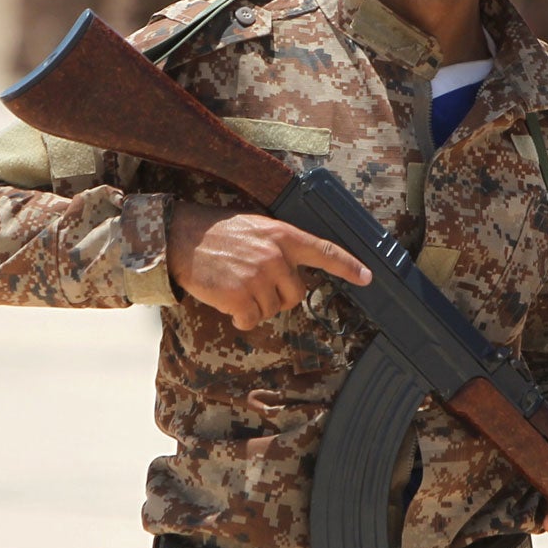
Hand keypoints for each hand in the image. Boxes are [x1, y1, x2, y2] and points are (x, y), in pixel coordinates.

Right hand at [165, 202, 370, 330]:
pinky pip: (251, 320)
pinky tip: (226, 300)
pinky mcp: (239, 295)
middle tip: (253, 282)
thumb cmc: (217, 232)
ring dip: (254, 306)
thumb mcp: (255, 227)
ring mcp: (257, 276)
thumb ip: (279, 245)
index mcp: (282, 235)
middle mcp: (275, 256)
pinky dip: (240, 317)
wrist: (180, 236)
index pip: (324, 251)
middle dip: (277, 296)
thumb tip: (294, 270)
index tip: (367, 276)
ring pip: (272, 309)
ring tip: (234, 284)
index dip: (348, 265)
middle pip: (295, 294)